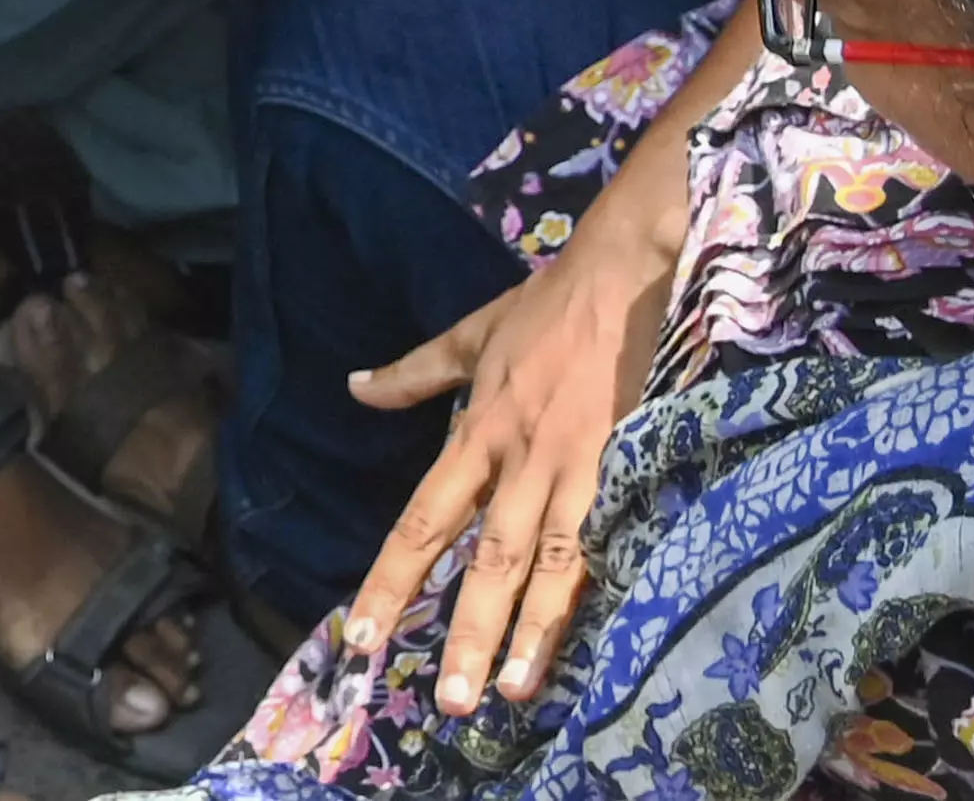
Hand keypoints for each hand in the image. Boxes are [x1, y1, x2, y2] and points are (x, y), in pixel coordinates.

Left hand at [340, 208, 663, 709]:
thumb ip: (415, 373)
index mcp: (477, 431)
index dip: (393, 578)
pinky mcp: (618, 468)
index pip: (423, 518)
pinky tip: (586, 642)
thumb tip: (354, 387)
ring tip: (507, 692)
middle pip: (483, 556)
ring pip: (543, 563)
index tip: (365, 634)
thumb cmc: (545, 307)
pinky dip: (587, 593)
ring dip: (525, 630)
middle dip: (464, 628)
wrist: (620, 275)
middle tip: (447, 699)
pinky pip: (599, 543)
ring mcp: (570, 468)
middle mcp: (516, 459)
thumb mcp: (471, 335)